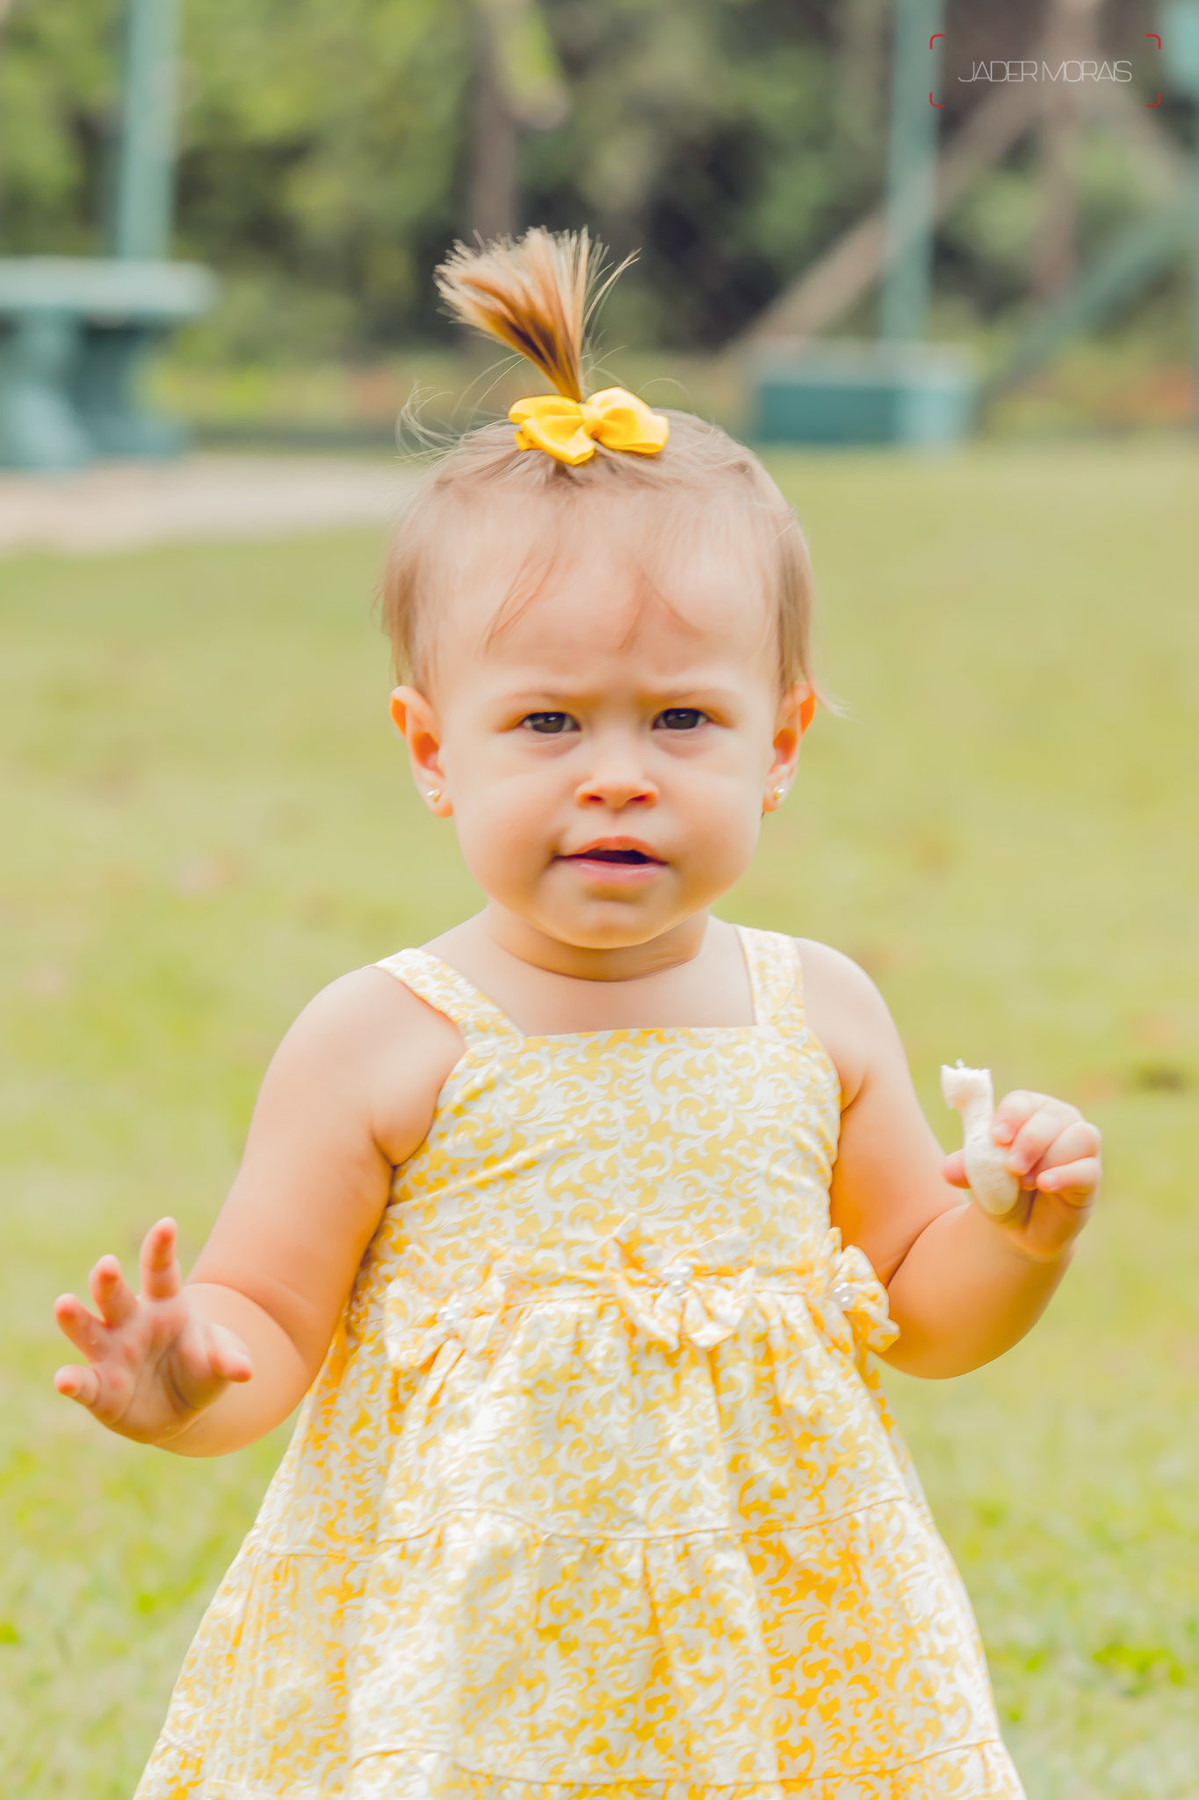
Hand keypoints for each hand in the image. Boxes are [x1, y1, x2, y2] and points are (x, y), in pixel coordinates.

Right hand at [53, 1217, 252, 1444]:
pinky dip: (72, 1382)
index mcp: (166, 1304)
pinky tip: (62, 1380)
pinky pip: (84, 1384)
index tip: (167, 1224)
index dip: (162, 1247)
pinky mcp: (101, 1391)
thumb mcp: (223, 1362)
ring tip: (64, 1304)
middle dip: (108, 1280)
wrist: (182, 1406)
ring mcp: (112, 1355)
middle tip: (106, 1264)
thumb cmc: (202, 1368)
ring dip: (76, 1319)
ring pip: (89, 1331)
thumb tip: (245, 1371)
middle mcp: (131, 1323)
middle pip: (116, 1296)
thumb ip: (230, 1359)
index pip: (161, 1270)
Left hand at [943, 1089, 1102, 1262]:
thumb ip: (966, 1168)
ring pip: (1079, 1137)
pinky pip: (1088, 1169)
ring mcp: (1080, 1150)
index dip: (1011, 1116)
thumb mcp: (980, 1178)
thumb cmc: (1000, 1189)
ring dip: (1049, 1157)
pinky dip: (1065, 1174)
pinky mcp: (1091, 1177)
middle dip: (1030, 1140)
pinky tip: (1045, 1185)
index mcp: (1029, 1112)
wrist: (1018, 1228)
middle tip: (1011, 1167)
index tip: (997, 1136)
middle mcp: (1060, 1123)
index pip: (1024, 1102)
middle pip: (1053, 1117)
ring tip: (1024, 1182)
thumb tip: (947, 1169)